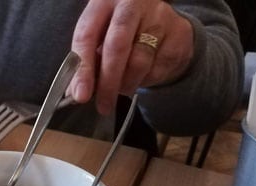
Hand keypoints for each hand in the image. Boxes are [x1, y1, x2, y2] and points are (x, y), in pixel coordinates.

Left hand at [69, 0, 194, 114]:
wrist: (164, 25)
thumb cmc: (123, 34)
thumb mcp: (100, 40)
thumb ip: (87, 62)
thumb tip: (76, 93)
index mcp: (104, 2)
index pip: (87, 36)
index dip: (83, 69)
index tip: (80, 95)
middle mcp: (132, 3)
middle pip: (116, 47)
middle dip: (107, 83)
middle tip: (103, 105)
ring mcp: (158, 15)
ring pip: (138, 62)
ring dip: (127, 84)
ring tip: (122, 88)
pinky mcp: (178, 32)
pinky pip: (158, 68)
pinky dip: (146, 80)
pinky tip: (143, 74)